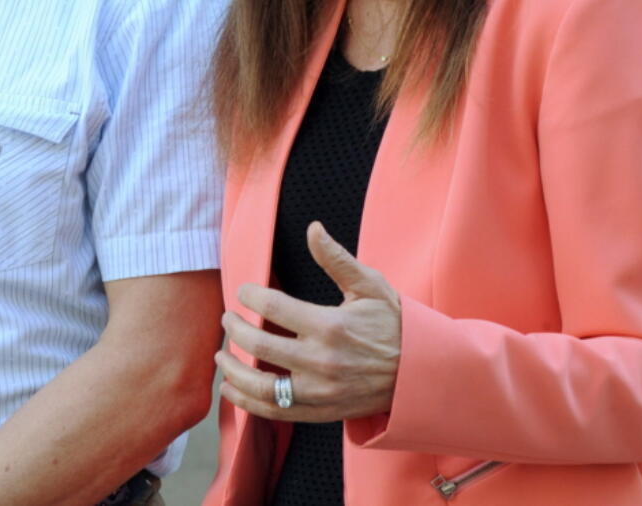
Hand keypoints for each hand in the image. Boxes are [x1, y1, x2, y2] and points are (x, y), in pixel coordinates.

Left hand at [215, 221, 400, 421]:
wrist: (420, 373)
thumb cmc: (394, 325)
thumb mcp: (370, 286)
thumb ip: (337, 259)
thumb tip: (313, 228)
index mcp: (330, 326)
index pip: (273, 308)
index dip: (250, 296)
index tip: (243, 290)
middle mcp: (321, 362)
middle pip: (259, 347)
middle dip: (234, 330)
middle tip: (227, 319)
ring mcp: (320, 392)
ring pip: (262, 387)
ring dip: (234, 372)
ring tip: (221, 357)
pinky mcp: (320, 411)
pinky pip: (276, 413)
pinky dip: (248, 403)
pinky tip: (232, 389)